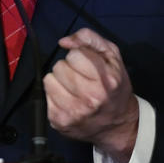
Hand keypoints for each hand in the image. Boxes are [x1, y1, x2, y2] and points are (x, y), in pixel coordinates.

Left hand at [43, 28, 138, 162]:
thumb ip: (90, 39)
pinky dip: (55, 95)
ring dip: (59, 81)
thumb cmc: (115, 88)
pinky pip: (45, 95)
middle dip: (68, 68)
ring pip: (49, 80)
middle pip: (59, 67)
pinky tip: (69, 99)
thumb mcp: (112, 56)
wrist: (118, 123)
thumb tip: (65, 41)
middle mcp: (90, 99)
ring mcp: (74, 112)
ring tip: (73, 88)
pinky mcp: (60, 121)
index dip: (79, 57)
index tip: (87, 65)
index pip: (74, 55)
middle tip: (80, 78)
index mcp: (106, 81)